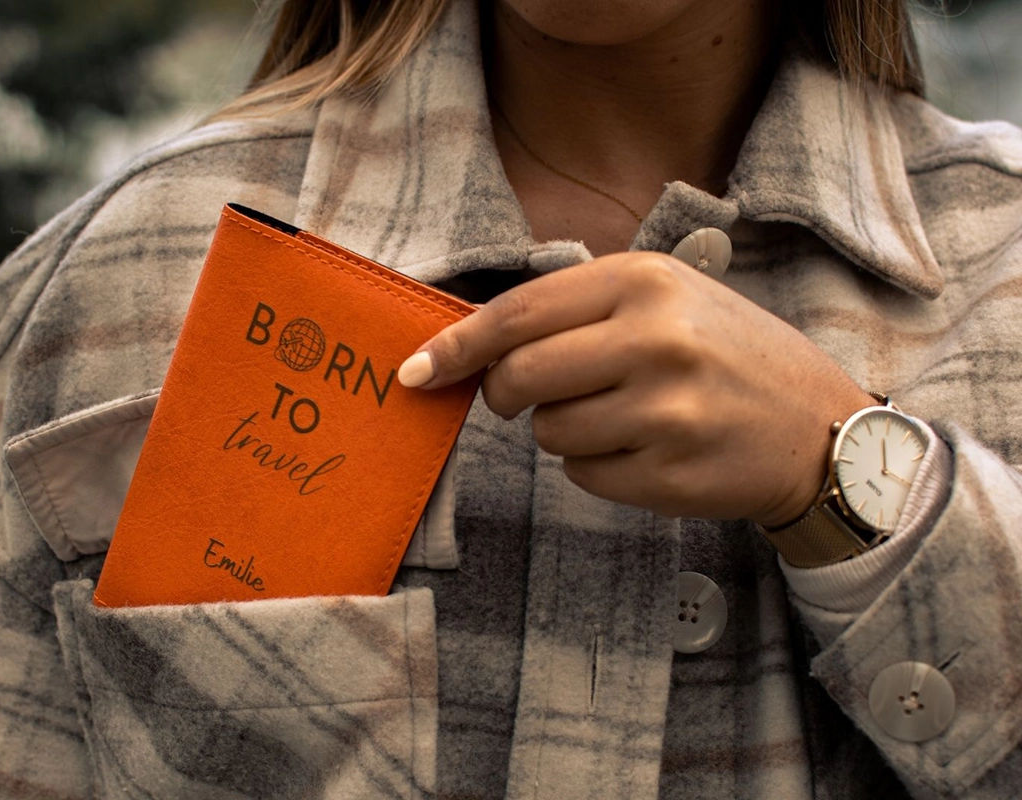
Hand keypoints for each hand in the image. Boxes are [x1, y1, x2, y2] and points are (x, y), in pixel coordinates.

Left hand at [398, 251, 873, 525]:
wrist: (820, 429)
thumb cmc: (728, 356)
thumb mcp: (667, 299)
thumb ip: (576, 310)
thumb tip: (472, 343)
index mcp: (645, 281)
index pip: (517, 314)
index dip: (456, 347)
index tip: (414, 371)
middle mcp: (656, 338)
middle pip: (518, 378)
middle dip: (505, 395)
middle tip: (526, 398)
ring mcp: (667, 408)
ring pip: (548, 432)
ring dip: (563, 430)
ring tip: (623, 415)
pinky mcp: (671, 471)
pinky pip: (583, 475)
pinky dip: (597, 466)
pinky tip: (646, 448)